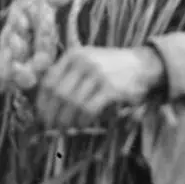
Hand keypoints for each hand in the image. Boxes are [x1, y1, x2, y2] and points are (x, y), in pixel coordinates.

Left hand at [36, 46, 165, 131]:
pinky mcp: (110, 88)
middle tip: (52, 128)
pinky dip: (82, 120)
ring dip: (67, 120)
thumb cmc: (109, 68)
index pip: (49, 81)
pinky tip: (82, 125)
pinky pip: (88, 109)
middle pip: (58, 94)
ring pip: (72, 103)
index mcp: (73, 55)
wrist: (142, 65)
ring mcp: (97, 74)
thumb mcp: (86, 62)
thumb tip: (43, 100)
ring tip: (68, 128)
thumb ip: (66, 75)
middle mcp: (83, 62)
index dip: (42, 103)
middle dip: (52, 115)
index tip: (41, 117)